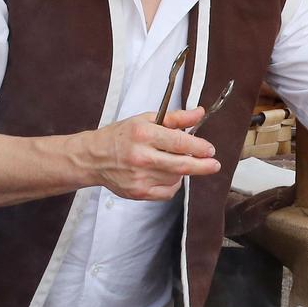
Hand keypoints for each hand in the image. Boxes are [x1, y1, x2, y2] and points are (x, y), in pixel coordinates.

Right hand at [83, 109, 220, 201]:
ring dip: (182, 172)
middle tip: (214, 164)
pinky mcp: (138, 192)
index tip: (210, 149)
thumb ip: (176, 118)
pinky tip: (166, 175)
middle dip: (202, 166)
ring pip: (175, 178)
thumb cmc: (120, 136)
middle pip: (181, 165)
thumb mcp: (146, 120)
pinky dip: (173, 185)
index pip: (179, 142)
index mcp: (143, 135)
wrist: (93, 158)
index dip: (199, 147)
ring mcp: (139, 177)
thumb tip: (200, 113)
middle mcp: (141, 157)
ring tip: (173, 162)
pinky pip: (167, 192)